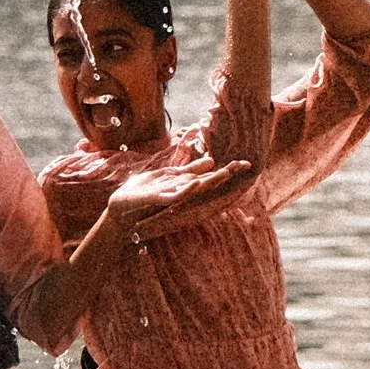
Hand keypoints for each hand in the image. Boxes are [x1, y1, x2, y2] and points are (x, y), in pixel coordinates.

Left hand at [104, 154, 256, 239]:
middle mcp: (184, 192)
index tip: (246, 162)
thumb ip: (190, 170)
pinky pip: (176, 196)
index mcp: (187, 185)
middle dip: (226, 173)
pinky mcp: (160, 201)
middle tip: (246, 165)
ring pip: (196, 189)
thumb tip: (212, 161)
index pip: (212, 175)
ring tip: (226, 171)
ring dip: (211, 180)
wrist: (122, 207)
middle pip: (209, 182)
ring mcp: (173, 197)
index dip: (228, 169)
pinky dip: (186, 189)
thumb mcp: (170, 176)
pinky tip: (196, 182)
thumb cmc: (145, 192)